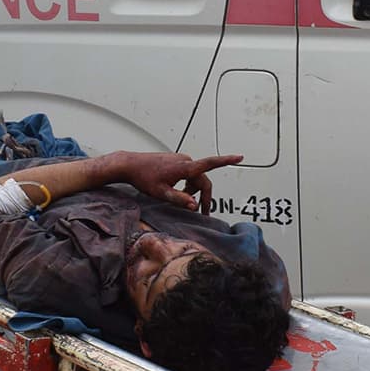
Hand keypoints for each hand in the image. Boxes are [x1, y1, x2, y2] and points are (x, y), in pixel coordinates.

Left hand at [118, 152, 241, 213]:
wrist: (130, 165)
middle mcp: (185, 160)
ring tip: (183, 201)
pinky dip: (188, 184)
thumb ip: (179, 199)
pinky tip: (177, 190)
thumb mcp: (160, 193)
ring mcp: (181, 159)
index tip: (239, 157)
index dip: (226, 161)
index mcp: (184, 167)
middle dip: (204, 196)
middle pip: (203, 180)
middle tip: (203, 213)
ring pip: (196, 177)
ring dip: (194, 190)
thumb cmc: (143, 178)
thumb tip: (195, 205)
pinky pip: (189, 173)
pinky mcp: (176, 160)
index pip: (210, 163)